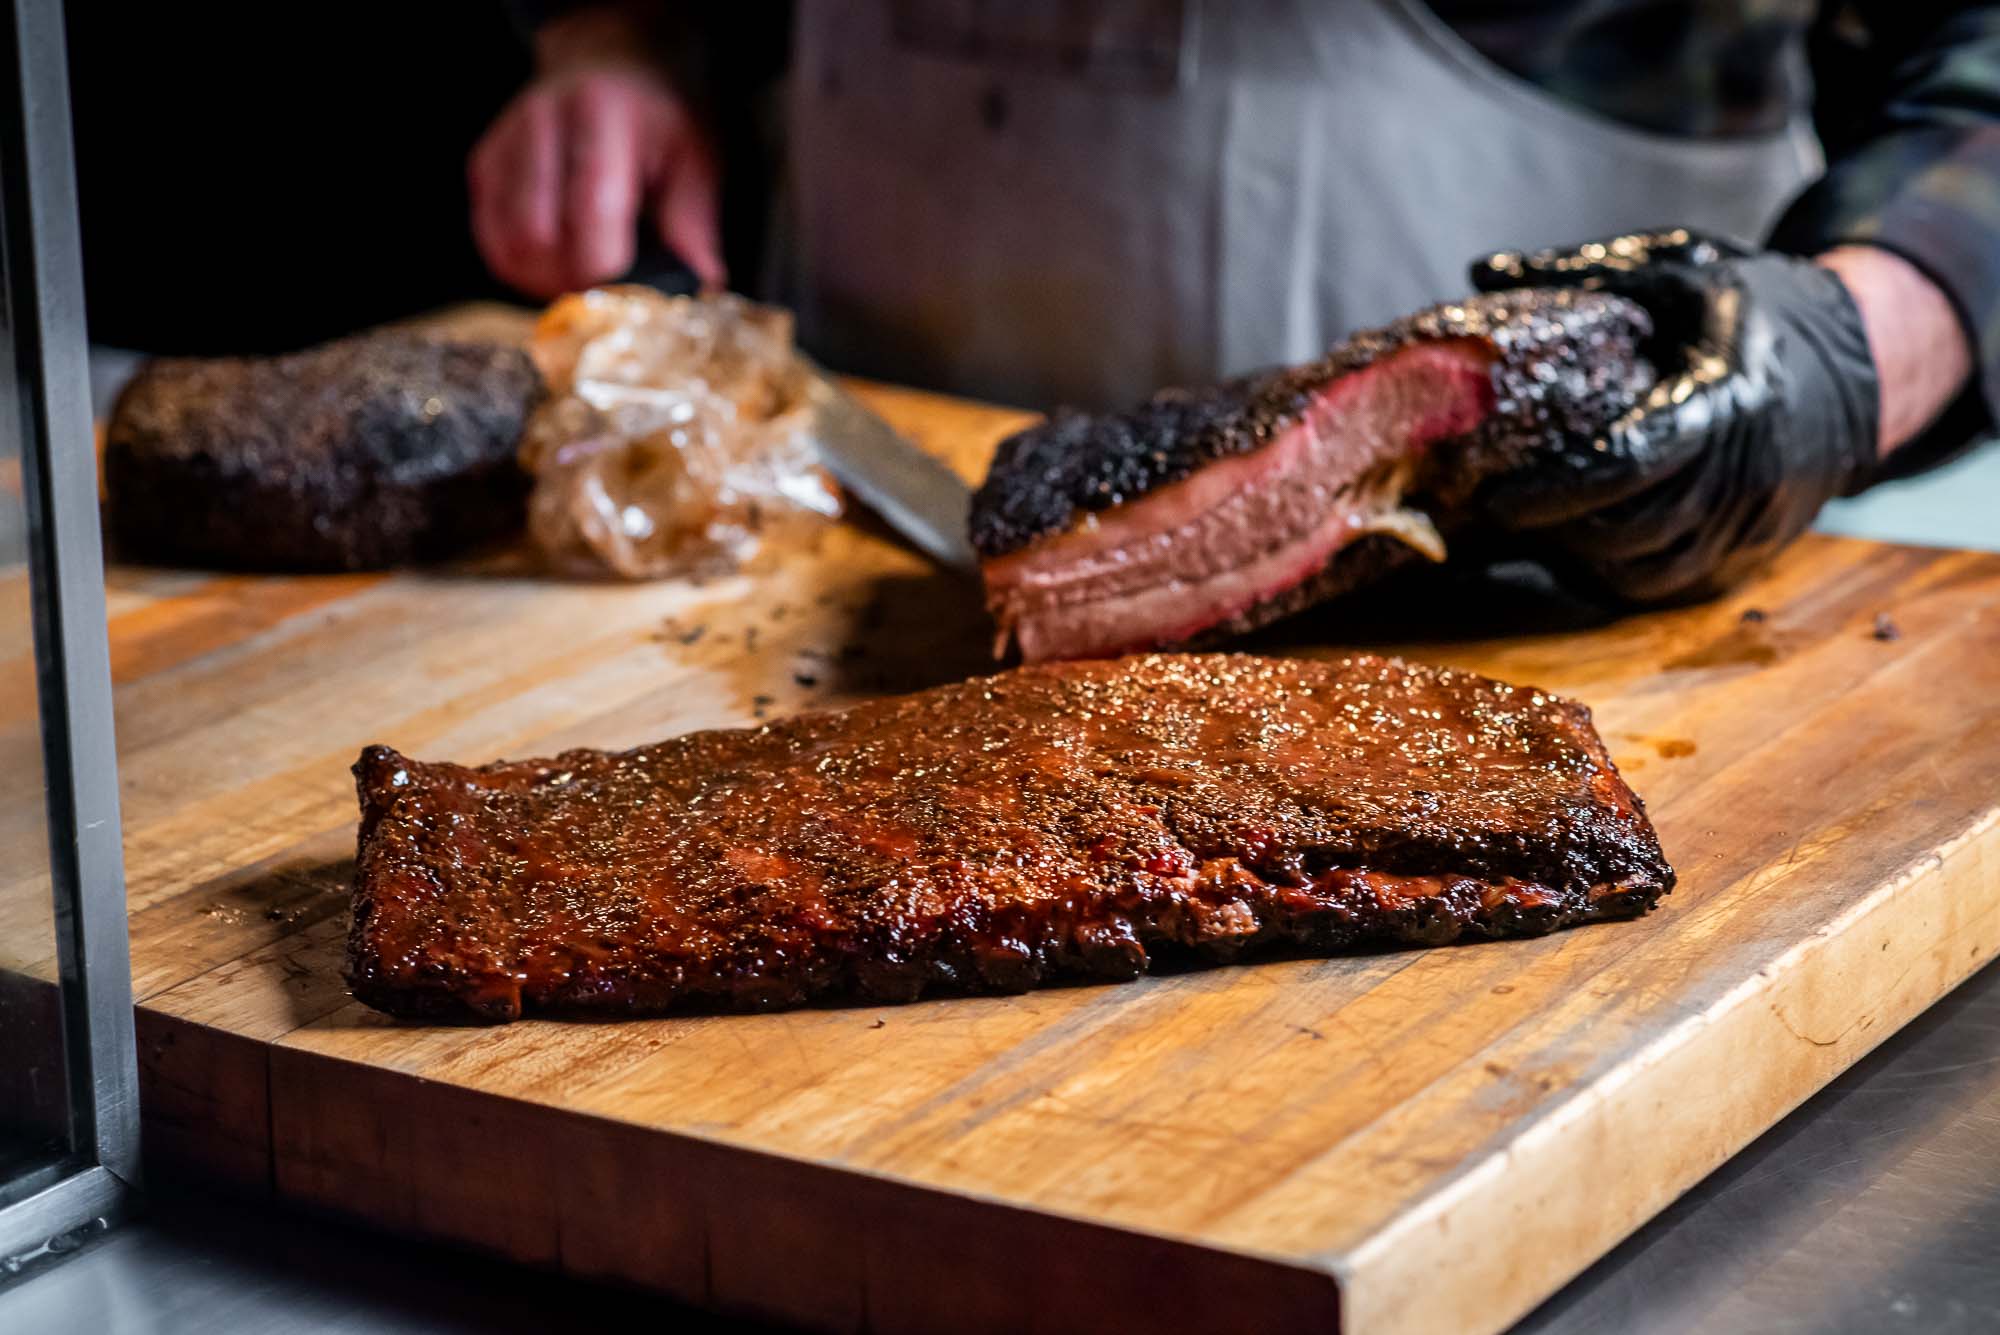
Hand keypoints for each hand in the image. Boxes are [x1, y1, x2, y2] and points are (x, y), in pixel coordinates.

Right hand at [469, 32, 721, 300]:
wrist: (612, 62)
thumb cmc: (659, 117)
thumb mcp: (695, 159)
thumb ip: (693, 224)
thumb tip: (701, 285)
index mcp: (601, 114)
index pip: (592, 212)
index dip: (611, 271)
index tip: (635, 295)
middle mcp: (541, 121)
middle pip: (539, 238)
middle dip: (574, 282)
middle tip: (610, 292)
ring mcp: (505, 141)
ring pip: (510, 245)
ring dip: (545, 281)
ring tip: (585, 279)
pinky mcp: (484, 163)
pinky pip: (490, 239)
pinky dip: (522, 267)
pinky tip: (557, 263)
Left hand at [1467, 230, 1880, 603]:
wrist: (1861, 356)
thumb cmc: (1752, 308)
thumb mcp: (1680, 271)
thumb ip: (1583, 272)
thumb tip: (1482, 270)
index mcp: (1725, 395)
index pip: (1630, 462)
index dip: (1556, 491)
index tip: (1496, 498)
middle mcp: (1749, 467)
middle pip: (1636, 529)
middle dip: (1558, 532)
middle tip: (1501, 516)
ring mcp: (1758, 516)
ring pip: (1654, 569)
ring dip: (1586, 561)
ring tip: (1538, 533)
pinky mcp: (1758, 546)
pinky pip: (1679, 583)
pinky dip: (1625, 576)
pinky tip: (1585, 550)